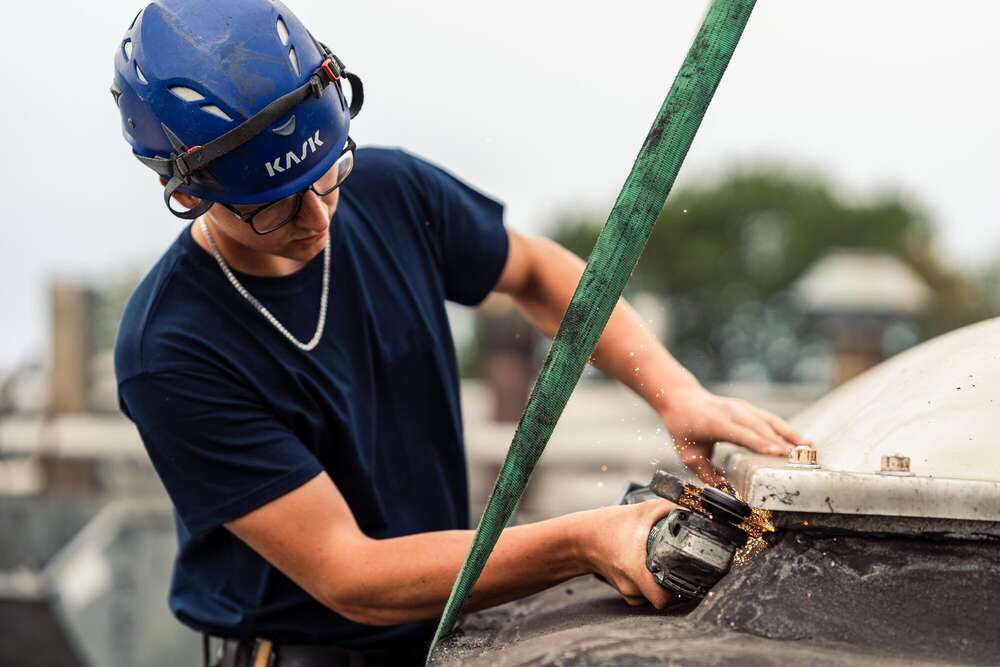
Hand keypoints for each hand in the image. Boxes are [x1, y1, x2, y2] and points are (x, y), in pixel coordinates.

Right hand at [579, 500, 678, 608]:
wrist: (581, 538)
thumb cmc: (607, 526)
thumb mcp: (643, 510)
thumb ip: (671, 508)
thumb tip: (694, 511)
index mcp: (636, 570)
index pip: (663, 600)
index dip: (679, 593)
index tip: (687, 579)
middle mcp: (631, 586)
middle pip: (662, 597)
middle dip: (673, 582)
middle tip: (679, 566)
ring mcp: (626, 591)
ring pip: (653, 595)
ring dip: (660, 582)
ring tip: (662, 564)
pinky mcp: (623, 589)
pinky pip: (643, 593)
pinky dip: (649, 583)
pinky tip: (649, 567)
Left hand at [659, 384, 806, 485]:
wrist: (681, 398)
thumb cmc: (684, 428)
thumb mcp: (688, 454)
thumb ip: (706, 473)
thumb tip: (726, 492)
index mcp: (715, 422)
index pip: (740, 433)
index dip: (759, 442)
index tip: (777, 453)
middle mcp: (731, 412)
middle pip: (759, 427)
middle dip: (780, 442)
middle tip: (799, 459)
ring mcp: (741, 408)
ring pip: (768, 421)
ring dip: (789, 434)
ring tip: (808, 449)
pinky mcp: (748, 408)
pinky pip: (769, 419)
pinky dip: (785, 429)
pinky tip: (799, 439)